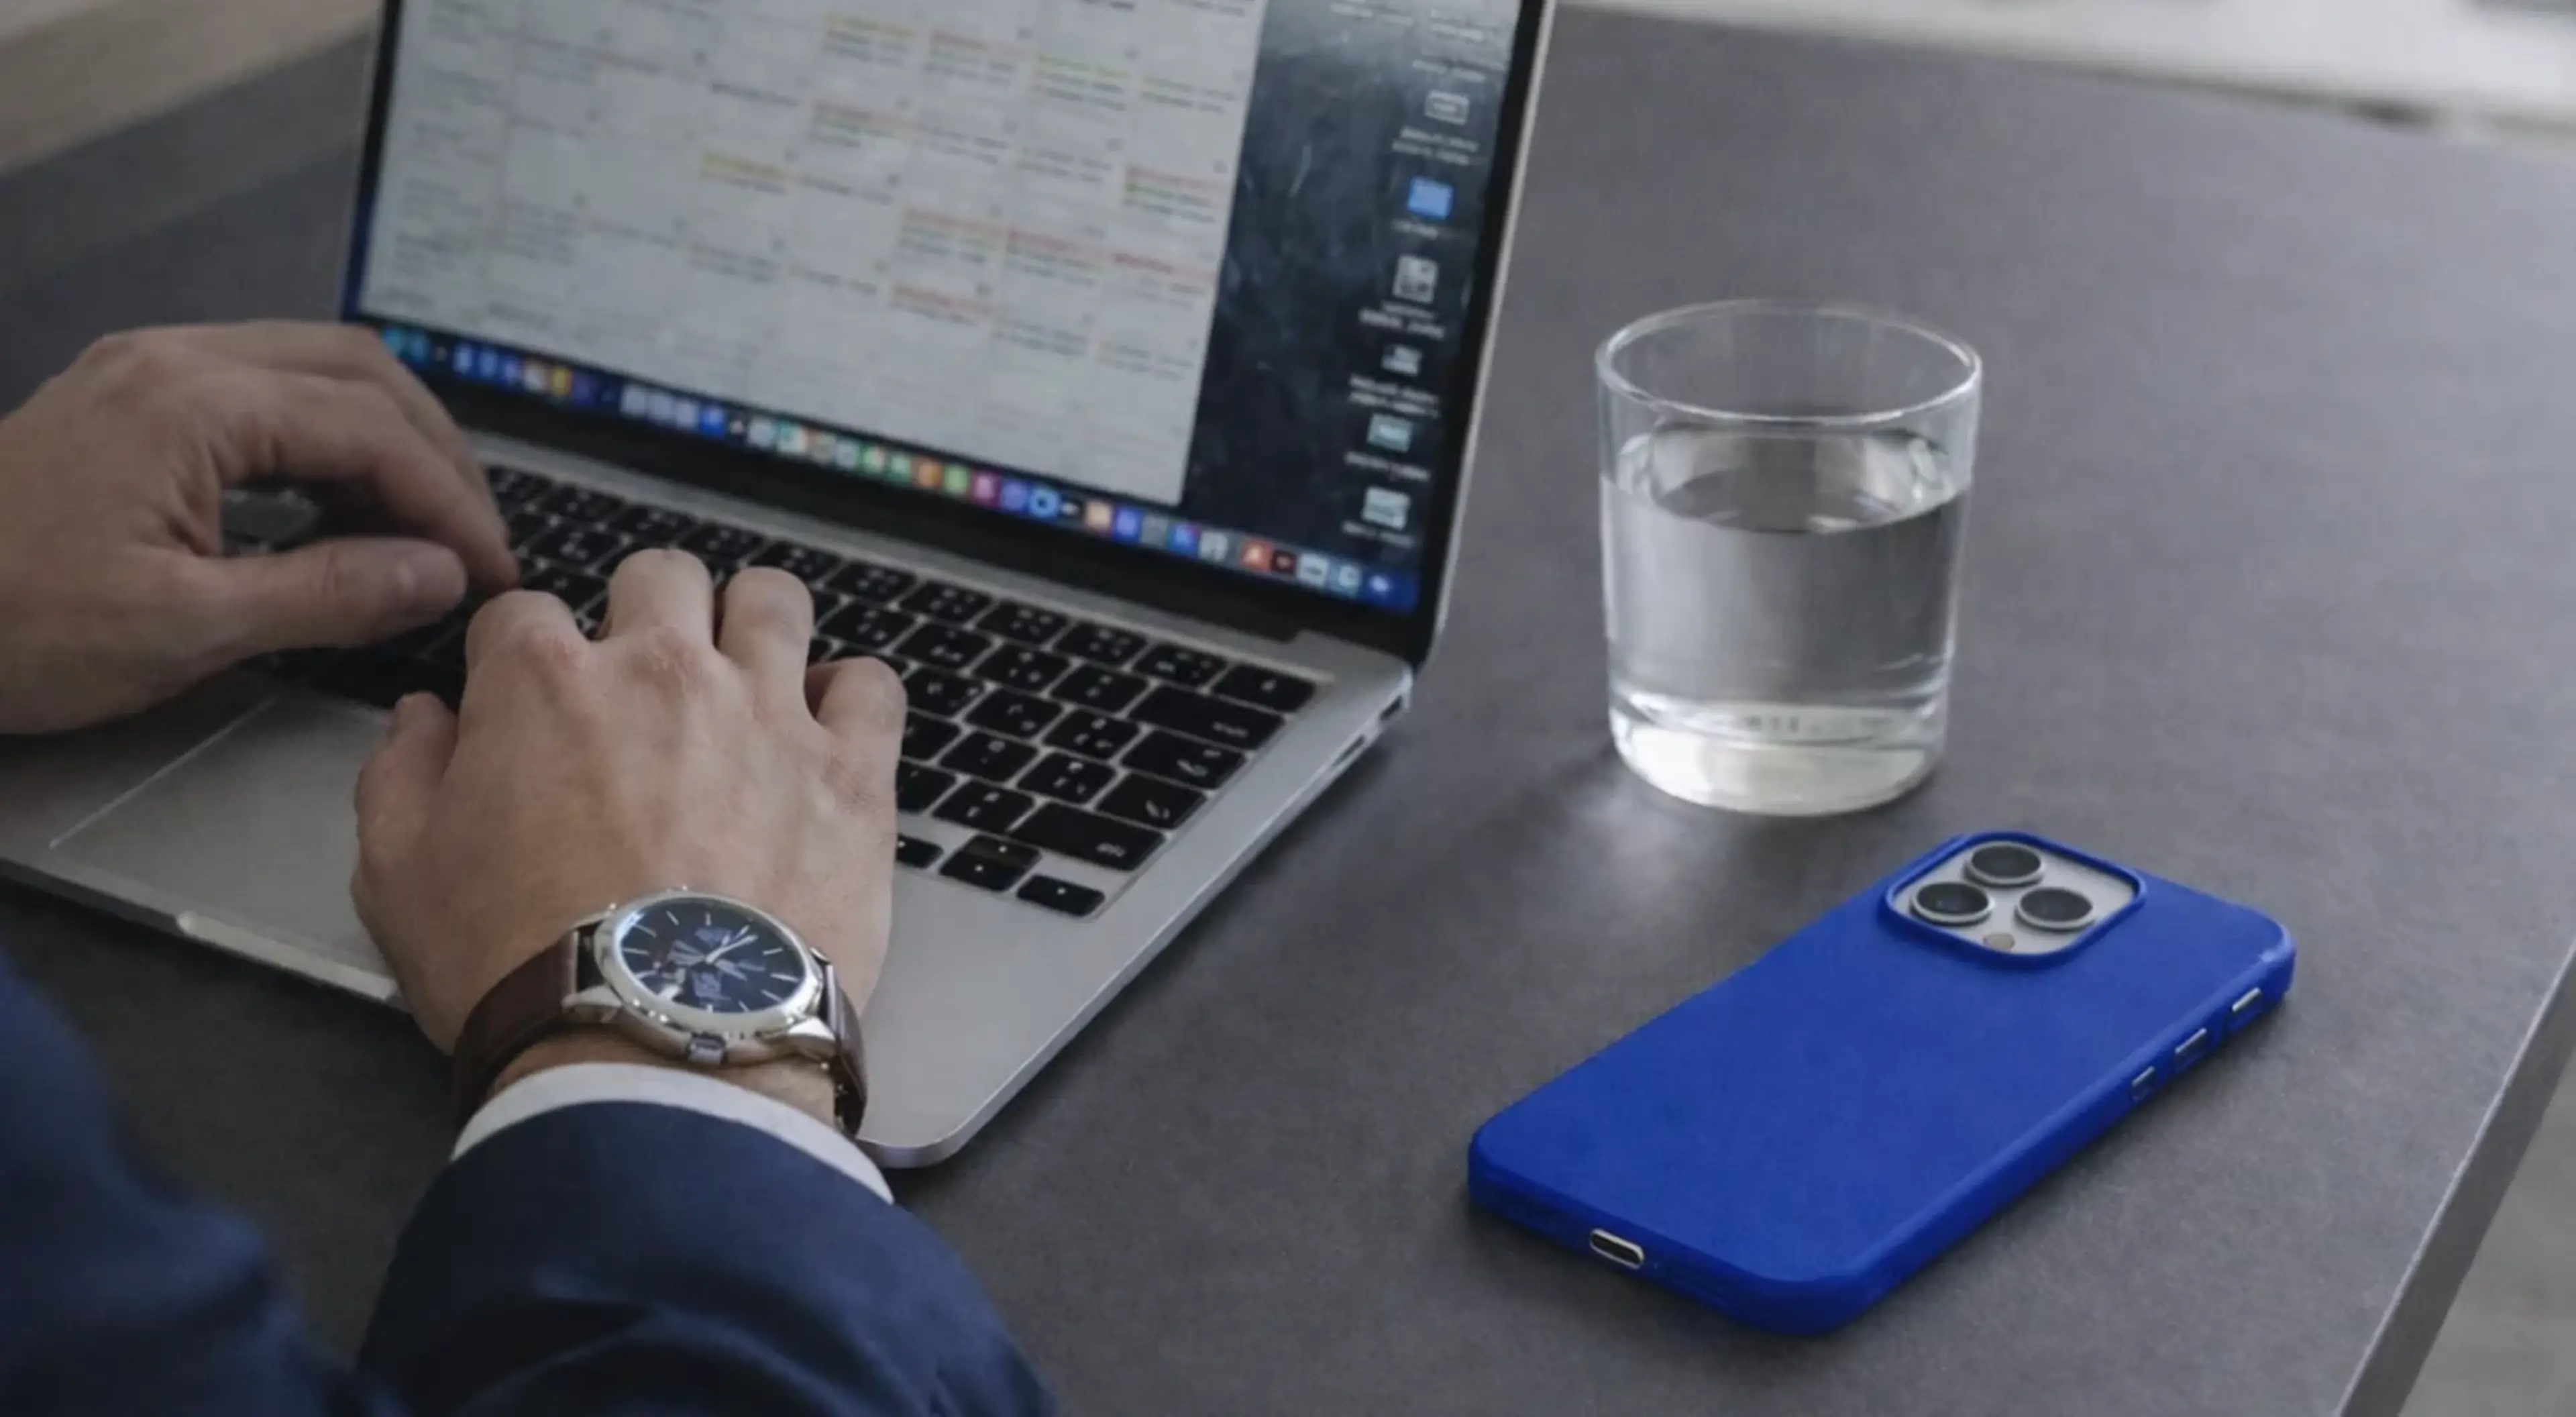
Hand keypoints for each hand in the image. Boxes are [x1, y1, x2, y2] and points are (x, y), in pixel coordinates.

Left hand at [0, 322, 514, 734]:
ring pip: (315, 369)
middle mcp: (177, 359)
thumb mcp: (185, 629)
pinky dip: (325, 443)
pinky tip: (340, 510)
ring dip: (387, 442)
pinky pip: (264, 391)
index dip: (451, 502)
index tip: (495, 571)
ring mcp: (148, 370)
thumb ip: (328, 594)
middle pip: (359, 370)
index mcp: (194, 402)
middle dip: (436, 453)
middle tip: (475, 538)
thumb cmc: (18, 627)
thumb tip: (441, 575)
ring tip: (422, 527)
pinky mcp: (130, 398)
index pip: (372, 430)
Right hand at [351, 552, 905, 1064]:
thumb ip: (401, 775)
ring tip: (748, 678)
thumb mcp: (399, 878)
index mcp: (543, 683)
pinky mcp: (851, 772)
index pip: (523, 613)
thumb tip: (422, 719)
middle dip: (647, 612)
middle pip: (661, 577)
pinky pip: (872, 685)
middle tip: (647, 680)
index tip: (530, 701)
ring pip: (773, 601)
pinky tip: (831, 730)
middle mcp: (662, 671)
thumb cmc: (518, 970)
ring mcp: (767, 714)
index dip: (520, 655)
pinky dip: (854, 695)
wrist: (654, 1046)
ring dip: (754, 626)